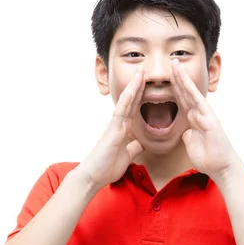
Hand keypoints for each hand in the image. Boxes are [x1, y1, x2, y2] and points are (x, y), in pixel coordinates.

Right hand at [75, 69, 144, 189]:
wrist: (93, 176)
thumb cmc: (107, 167)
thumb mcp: (127, 156)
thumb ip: (134, 147)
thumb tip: (141, 143)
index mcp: (123, 129)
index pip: (135, 108)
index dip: (142, 95)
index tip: (149, 83)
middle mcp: (119, 123)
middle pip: (131, 100)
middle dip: (139, 85)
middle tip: (146, 68)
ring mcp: (115, 124)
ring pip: (126, 100)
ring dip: (134, 85)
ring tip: (141, 71)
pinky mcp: (113, 129)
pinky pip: (121, 110)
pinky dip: (128, 97)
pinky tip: (134, 87)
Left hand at [170, 58, 241, 178]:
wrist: (221, 167)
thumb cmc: (209, 158)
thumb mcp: (192, 144)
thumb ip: (189, 135)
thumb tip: (186, 132)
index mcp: (193, 120)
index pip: (181, 100)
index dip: (173, 87)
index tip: (165, 76)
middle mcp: (199, 114)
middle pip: (185, 92)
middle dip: (176, 77)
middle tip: (169, 61)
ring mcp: (205, 115)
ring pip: (191, 92)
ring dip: (182, 77)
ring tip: (174, 63)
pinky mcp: (209, 119)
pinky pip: (197, 101)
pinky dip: (190, 89)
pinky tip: (184, 79)